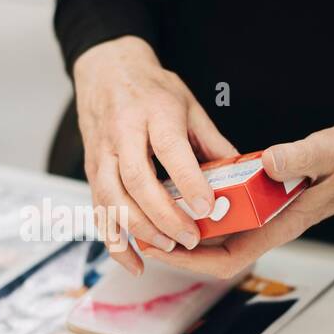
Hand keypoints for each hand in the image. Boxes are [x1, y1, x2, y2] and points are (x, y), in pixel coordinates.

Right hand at [73, 36, 238, 274]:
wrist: (106, 71)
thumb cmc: (152, 89)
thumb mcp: (189, 104)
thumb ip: (212, 141)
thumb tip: (241, 175)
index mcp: (154, 112)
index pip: (169, 150)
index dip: (187, 180)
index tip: (206, 206)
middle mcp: (123, 133)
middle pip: (137, 180)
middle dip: (163, 214)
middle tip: (190, 237)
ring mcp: (102, 154)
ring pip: (112, 198)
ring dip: (139, 229)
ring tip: (168, 248)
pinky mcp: (92, 172)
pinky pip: (99, 211)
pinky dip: (115, 241)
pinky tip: (135, 262)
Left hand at [137, 119, 333, 277]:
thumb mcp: (331, 152)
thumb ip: (298, 158)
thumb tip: (266, 162)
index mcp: (282, 223)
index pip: (228, 258)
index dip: (191, 261)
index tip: (163, 247)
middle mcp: (270, 222)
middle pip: (212, 249)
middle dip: (176, 244)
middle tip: (142, 225)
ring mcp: (268, 210)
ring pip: (217, 228)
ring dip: (185, 222)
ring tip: (153, 206)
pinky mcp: (268, 193)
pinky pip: (229, 206)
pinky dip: (205, 200)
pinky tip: (184, 182)